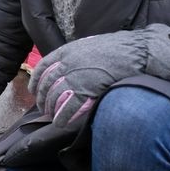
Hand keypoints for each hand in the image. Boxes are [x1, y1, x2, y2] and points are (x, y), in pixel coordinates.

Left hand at [27, 24, 169, 127]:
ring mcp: (75, 76)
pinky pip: (68, 107)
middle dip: (42, 98)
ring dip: (50, 109)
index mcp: (67, 51)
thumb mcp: (92, 46)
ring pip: (54, 96)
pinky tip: (59, 124)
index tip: (33, 90)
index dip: (36, 80)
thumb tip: (75, 67)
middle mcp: (67, 63)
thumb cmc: (119, 48)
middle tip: (43, 108)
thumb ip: (79, 56)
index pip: (43, 66)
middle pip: (46, 84)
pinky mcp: (85, 89)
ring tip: (51, 117)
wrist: (136, 51)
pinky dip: (62, 117)